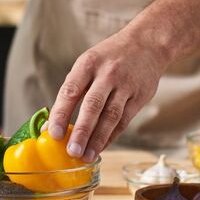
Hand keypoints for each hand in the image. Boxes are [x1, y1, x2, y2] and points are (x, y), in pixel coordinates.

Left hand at [46, 31, 168, 161]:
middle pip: (93, 106)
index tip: (52, 133)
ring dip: (97, 139)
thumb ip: (71, 91)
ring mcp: (126, 85)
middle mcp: (107, 74)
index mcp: (88, 64)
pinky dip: (111, 136)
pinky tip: (100, 148)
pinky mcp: (140, 96)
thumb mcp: (87, 64)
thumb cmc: (109, 57)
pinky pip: (124, 121)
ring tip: (86, 156)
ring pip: (110, 116)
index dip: (61, 114)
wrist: (147, 43)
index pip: (71, 91)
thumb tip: (51, 125)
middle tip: (71, 151)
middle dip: (81, 131)